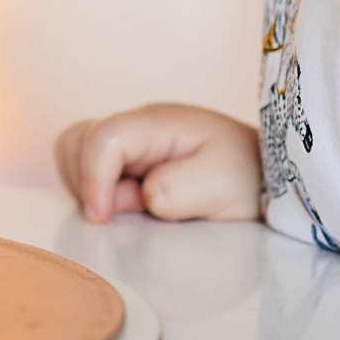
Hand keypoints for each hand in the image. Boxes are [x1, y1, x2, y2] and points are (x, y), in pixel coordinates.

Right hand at [54, 104, 260, 223]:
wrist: (264, 175)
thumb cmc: (247, 177)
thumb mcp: (222, 186)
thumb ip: (178, 191)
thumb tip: (142, 195)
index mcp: (160, 124)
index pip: (103, 136)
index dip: (92, 177)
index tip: (103, 216)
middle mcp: (139, 126)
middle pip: (76, 140)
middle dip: (86, 180)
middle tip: (129, 207)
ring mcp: (132, 141)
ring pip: (76, 153)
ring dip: (90, 186)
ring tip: (134, 206)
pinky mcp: (129, 160)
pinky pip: (89, 169)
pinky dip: (98, 191)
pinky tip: (132, 206)